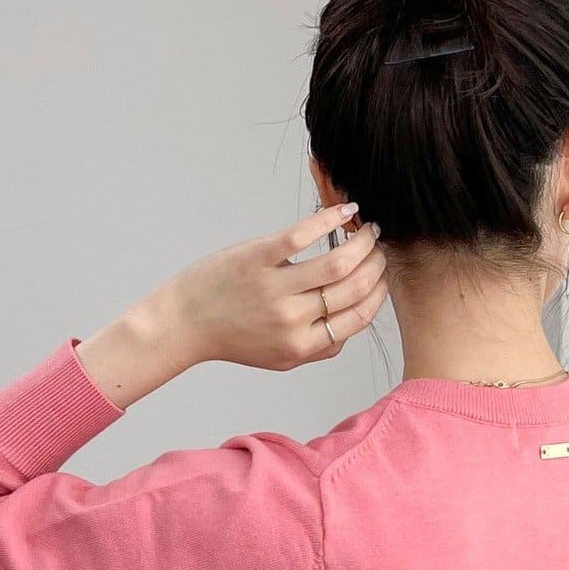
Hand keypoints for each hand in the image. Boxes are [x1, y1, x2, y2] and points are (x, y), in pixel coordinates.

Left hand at [170, 202, 388, 370]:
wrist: (185, 323)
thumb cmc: (232, 338)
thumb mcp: (280, 357)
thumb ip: (318, 348)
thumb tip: (351, 327)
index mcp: (303, 345)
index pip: (358, 318)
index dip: (379, 293)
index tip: (383, 276)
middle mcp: (292, 320)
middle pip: (353, 289)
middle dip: (376, 265)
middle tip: (378, 248)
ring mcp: (274, 288)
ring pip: (336, 263)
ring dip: (360, 242)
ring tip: (365, 229)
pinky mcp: (256, 258)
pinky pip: (301, 236)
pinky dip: (329, 220)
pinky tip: (344, 212)